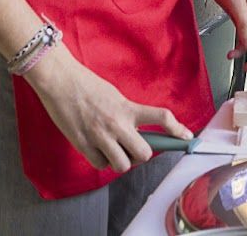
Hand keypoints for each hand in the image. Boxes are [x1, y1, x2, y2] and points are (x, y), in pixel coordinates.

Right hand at [26, 46, 192, 172]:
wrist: (60, 81)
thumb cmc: (86, 85)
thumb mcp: (115, 95)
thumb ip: (127, 113)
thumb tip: (136, 131)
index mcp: (128, 107)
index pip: (161, 117)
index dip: (178, 129)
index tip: (187, 136)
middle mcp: (117, 123)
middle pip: (144, 153)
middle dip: (141, 153)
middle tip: (133, 146)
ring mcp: (100, 136)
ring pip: (123, 165)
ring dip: (121, 161)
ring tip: (114, 149)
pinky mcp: (83, 145)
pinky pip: (101, 165)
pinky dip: (102, 161)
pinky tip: (97, 150)